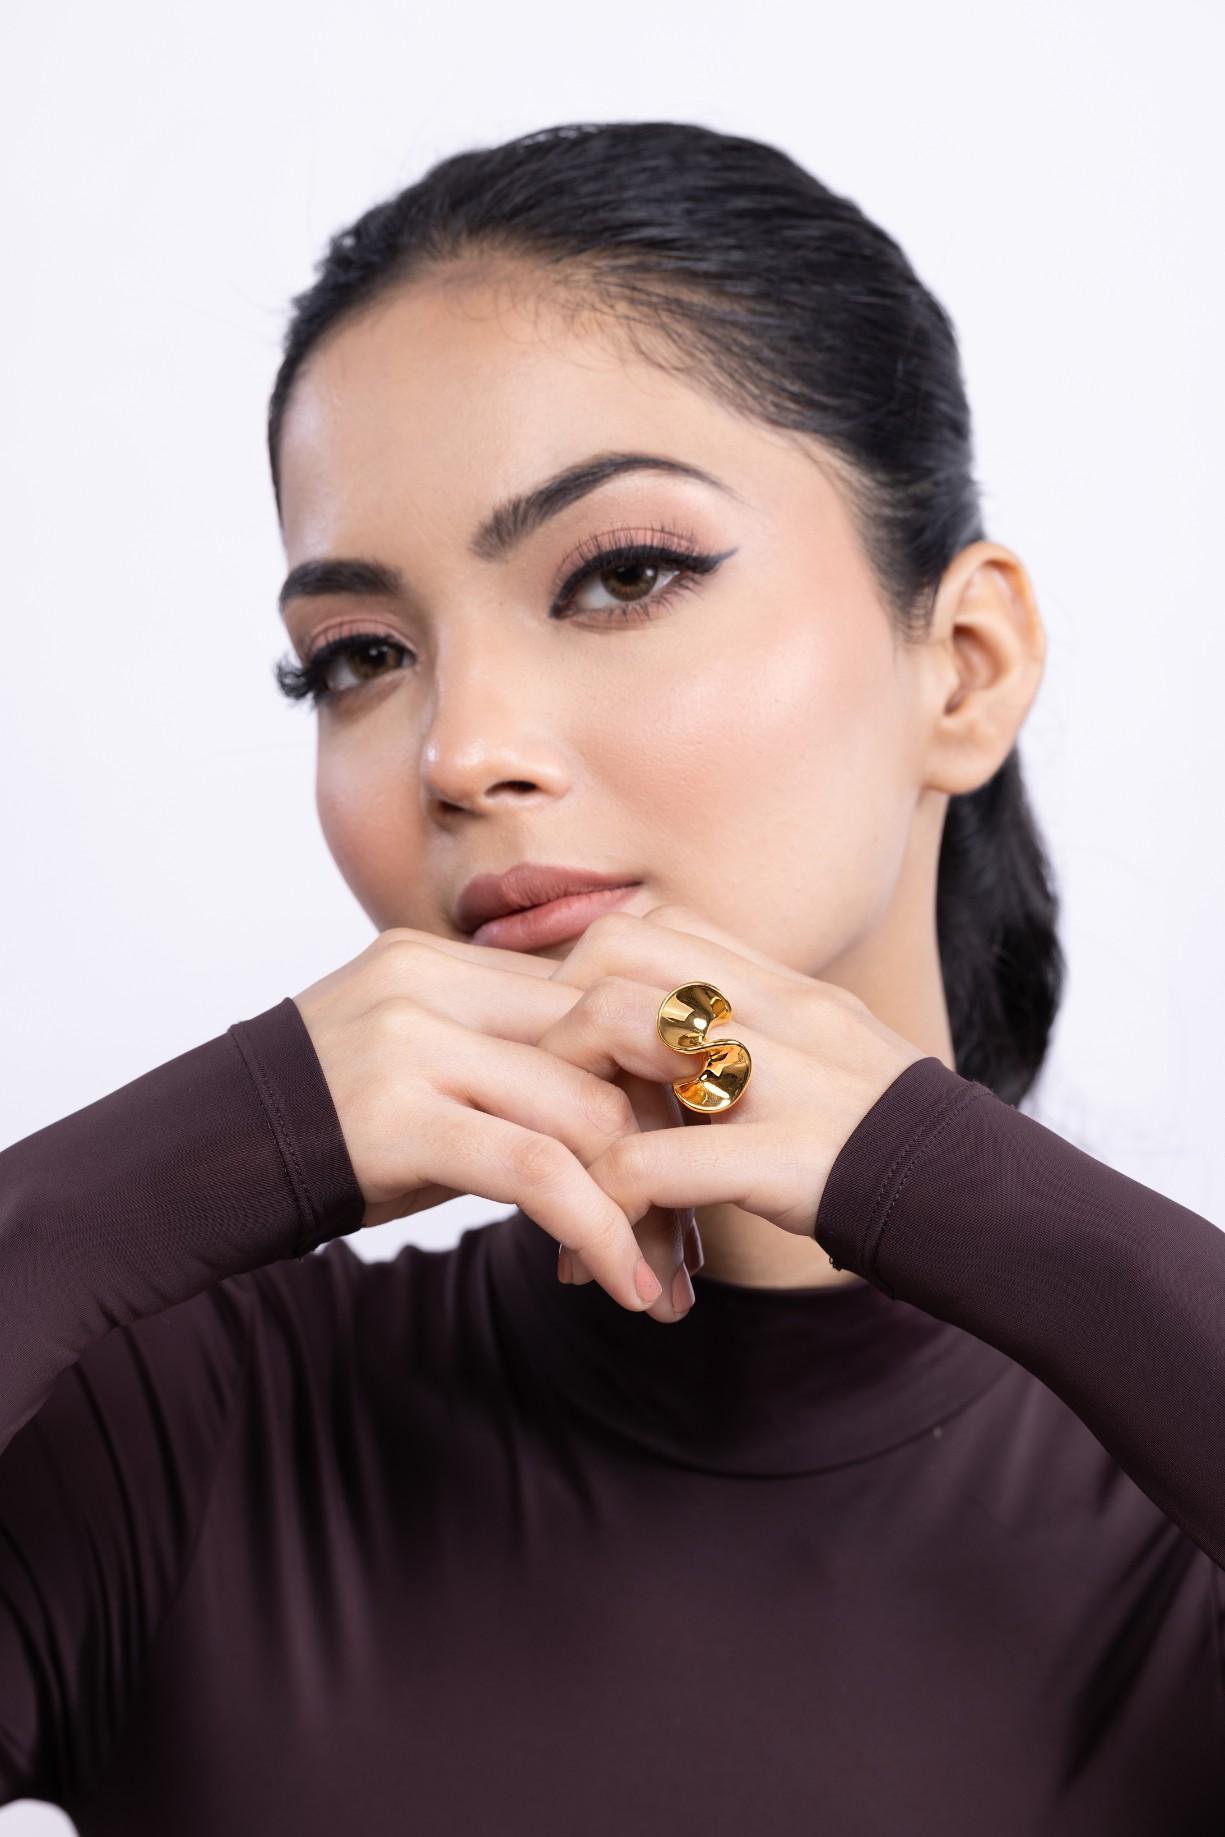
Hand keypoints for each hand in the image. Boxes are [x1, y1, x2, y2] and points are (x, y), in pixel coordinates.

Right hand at [294, 931, 697, 1319]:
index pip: (598, 1000)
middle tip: (695, 1237)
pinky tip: (625, 1286)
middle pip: (612, 1047)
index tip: (701, 1160)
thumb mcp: (419, 1077)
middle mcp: (434, 981)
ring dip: (646, 1207)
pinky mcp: (397, 1114)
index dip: (666, 1085)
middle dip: (674, 1149)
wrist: (192, 1166)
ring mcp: (414, 1039)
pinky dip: (599, 1231)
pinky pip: (539, 1167)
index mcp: (445, 962)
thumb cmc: (323, 1136)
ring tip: (666, 1280)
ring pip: (589, 1109)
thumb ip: (507, 1068)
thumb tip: (625, 1109)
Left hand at [538, 908, 923, 1241]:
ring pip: (621, 1026)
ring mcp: (783, 1078)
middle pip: (615, 952)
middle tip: (549, 1106)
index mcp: (785, 987)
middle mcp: (779, 1012)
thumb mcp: (828, 1055)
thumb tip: (673, 1031)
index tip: (570, 1052)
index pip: (654, 925)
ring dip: (569, 1098)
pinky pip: (656, 1159)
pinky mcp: (788, 1158)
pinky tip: (600, 1249)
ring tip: (562, 1171)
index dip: (589, 978)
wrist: (991, 1206)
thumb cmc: (894, 1142)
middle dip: (557, 1023)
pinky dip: (608, 1199)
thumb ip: (756, 1029)